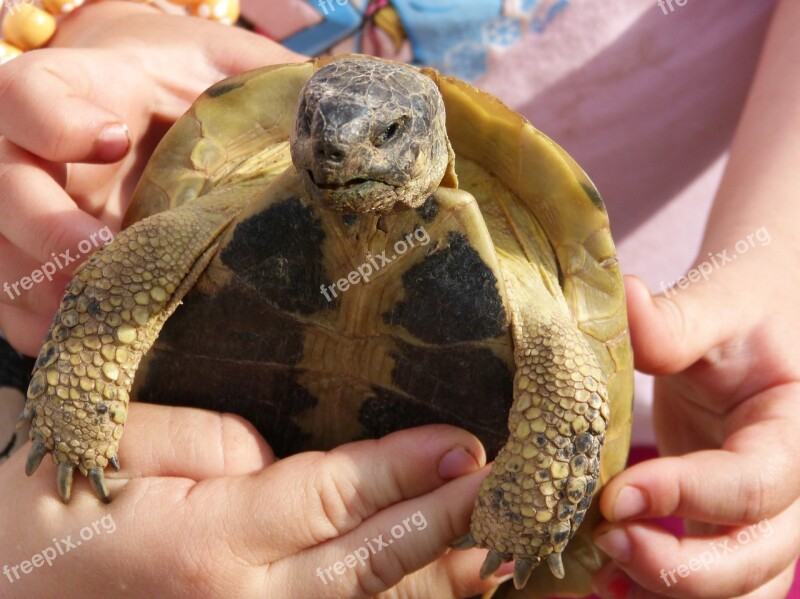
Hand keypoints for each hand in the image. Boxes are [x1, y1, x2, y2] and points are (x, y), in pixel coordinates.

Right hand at [0, 2, 302, 354]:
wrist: (162, 108)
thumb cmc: (205, 87)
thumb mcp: (243, 71)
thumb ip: (285, 91)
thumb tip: (359, 131)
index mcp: (89, 89)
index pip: (30, 94)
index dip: (52, 119)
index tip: (110, 138)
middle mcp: (43, 154)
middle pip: (2, 188)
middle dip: (46, 231)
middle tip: (107, 262)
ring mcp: (38, 212)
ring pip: (4, 260)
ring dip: (49, 300)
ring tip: (116, 327)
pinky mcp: (45, 265)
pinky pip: (20, 309)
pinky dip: (58, 335)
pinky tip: (112, 351)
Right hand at [1, 406, 507, 597]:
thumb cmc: (29, 506)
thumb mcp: (110, 447)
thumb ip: (209, 447)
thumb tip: (278, 464)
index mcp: (203, 545)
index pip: (333, 499)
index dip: (405, 472)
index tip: (466, 446)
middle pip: (364, 566)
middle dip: (442, 527)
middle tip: (505, 494)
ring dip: (431, 585)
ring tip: (494, 555)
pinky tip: (424, 589)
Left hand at [591, 265, 799, 598]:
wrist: (757, 326)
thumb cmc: (743, 310)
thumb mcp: (717, 304)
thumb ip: (672, 320)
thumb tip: (623, 301)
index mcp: (792, 432)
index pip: (753, 486)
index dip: (686, 496)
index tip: (616, 495)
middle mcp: (789, 488)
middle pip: (755, 558)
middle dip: (679, 566)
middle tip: (605, 538)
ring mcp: (760, 512)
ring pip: (737, 583)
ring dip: (668, 587)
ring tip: (598, 568)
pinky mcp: (724, 518)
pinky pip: (710, 575)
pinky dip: (660, 587)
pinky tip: (605, 579)